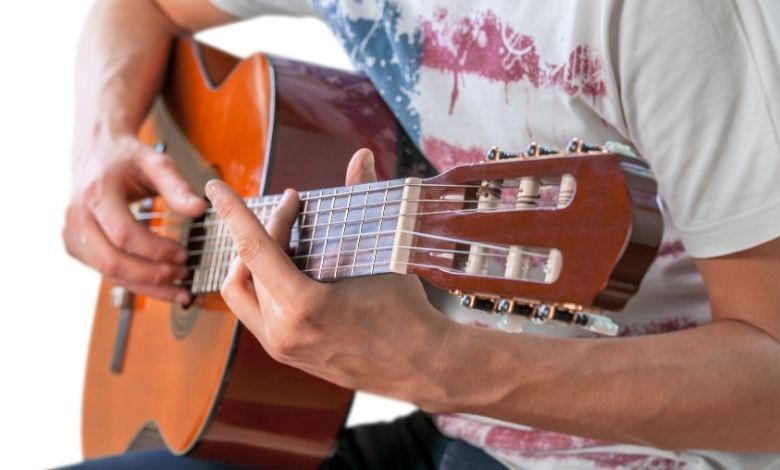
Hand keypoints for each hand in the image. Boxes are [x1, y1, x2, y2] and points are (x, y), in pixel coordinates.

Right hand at [63, 133, 206, 303]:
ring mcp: (73, 235)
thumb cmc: (127, 158)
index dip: (156, 250)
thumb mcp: (156, 162)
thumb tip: (200, 209)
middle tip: (183, 274)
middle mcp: (78, 217)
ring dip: (146, 286)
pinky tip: (160, 285)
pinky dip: (135, 283)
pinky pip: (106, 273)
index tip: (184, 254)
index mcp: (96, 194)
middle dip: (152, 274)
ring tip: (179, 287)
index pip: (124, 234)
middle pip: (112, 261)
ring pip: (109, 273)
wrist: (96, 152)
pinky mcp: (76, 247)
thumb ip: (178, 187)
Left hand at [208, 149, 453, 403]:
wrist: (421, 366)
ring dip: (254, 259)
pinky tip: (285, 268)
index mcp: (304, 307)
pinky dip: (262, 283)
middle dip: (267, 229)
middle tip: (294, 208)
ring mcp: (281, 348)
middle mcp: (283, 332)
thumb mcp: (383, 253)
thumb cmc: (407, 312)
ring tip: (282, 237)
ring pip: (243, 291)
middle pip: (250, 265)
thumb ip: (364, 199)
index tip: (216, 186)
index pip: (254, 249)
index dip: (233, 213)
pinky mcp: (285, 355)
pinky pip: (254, 312)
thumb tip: (361, 157)